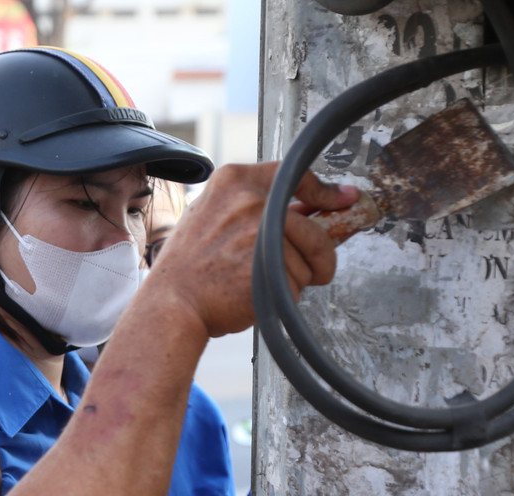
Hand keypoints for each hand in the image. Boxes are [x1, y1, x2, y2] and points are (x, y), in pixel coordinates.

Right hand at [146, 163, 356, 337]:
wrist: (171, 303)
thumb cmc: (190, 267)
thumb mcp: (213, 217)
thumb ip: (257, 207)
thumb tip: (316, 209)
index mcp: (233, 182)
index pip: (295, 174)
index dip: (324, 191)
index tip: (342, 200)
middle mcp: (249, 203)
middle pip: (313, 228)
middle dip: (322, 253)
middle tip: (318, 268)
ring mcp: (259, 235)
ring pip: (308, 261)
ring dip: (296, 278)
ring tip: (260, 282)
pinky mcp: (268, 269)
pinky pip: (298, 285)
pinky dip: (285, 297)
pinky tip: (256, 294)